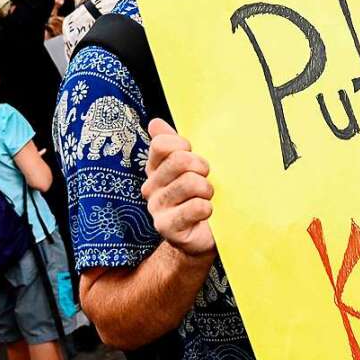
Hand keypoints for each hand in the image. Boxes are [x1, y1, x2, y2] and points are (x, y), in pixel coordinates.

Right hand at [141, 119, 215, 257]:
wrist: (202, 236)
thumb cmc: (197, 197)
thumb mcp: (189, 167)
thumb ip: (173, 144)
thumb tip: (155, 123)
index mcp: (155, 169)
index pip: (161, 144)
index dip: (182, 145)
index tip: (192, 153)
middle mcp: (151, 187)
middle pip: (179, 161)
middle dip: (201, 166)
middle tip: (206, 177)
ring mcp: (157, 208)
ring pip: (191, 183)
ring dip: (207, 190)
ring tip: (206, 197)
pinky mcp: (167, 227)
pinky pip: (196, 207)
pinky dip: (208, 208)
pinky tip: (206, 213)